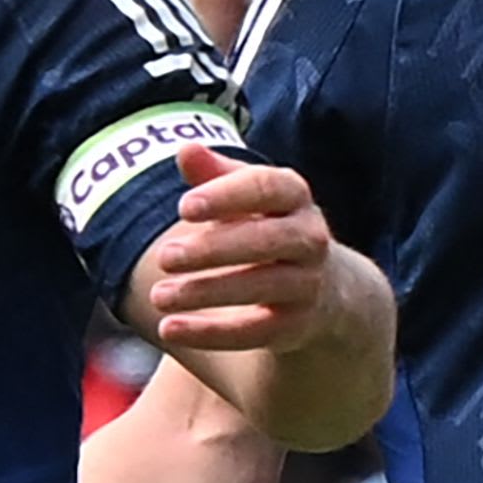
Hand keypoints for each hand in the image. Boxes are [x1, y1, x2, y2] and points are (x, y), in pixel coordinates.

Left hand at [137, 145, 334, 350]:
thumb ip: (214, 174)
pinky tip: (169, 329)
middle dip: (214, 249)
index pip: (267, 188)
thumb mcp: (244, 196)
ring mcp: (307, 283)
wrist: (324, 286)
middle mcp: (309, 238)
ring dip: (206, 292)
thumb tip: (185, 149)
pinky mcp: (296, 325)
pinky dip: (211, 333)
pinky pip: (255, 331)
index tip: (184, 207)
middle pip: (267, 240)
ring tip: (158, 296)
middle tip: (163, 257)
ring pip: (261, 286)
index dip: (227, 195)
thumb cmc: (266, 225)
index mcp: (294, 196)